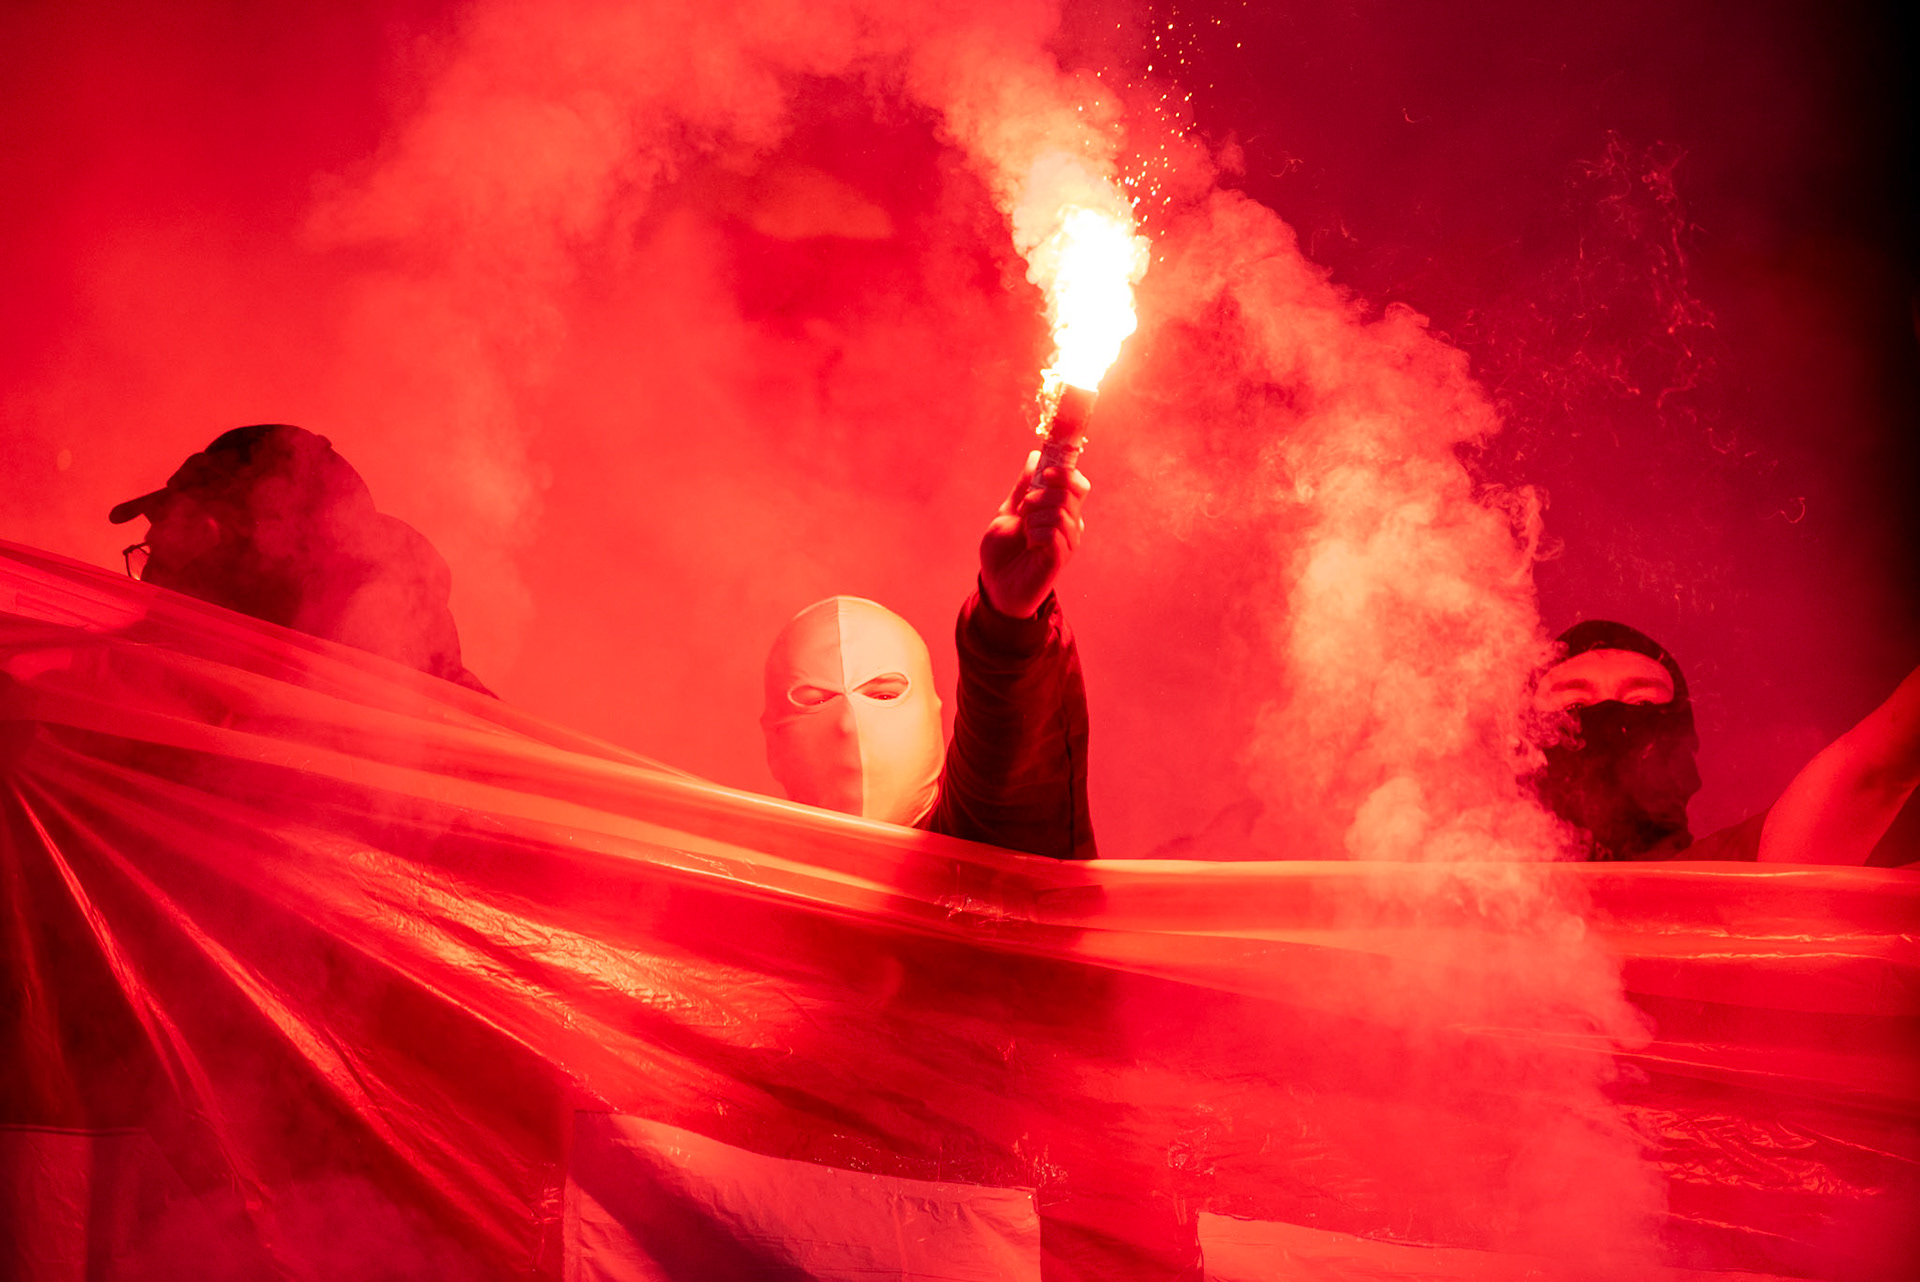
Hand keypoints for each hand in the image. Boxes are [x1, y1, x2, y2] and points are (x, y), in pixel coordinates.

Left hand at [978, 451, 1089, 618]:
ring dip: (1034, 517)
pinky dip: (1035, 533)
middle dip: (1041, 494)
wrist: (995, 586)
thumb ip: (1024, 486)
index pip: (1077, 483)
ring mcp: (1068, 542)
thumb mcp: (1009, 512)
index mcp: (1061, 510)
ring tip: (1024, 531)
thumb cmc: (1004, 552)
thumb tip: (1036, 455)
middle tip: (1024, 510)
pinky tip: (1029, 544)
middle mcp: (1071, 524)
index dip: (1065, 471)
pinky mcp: (1061, 558)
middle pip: (1071, 492)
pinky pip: (1054, 532)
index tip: (1045, 472)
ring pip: (1060, 511)